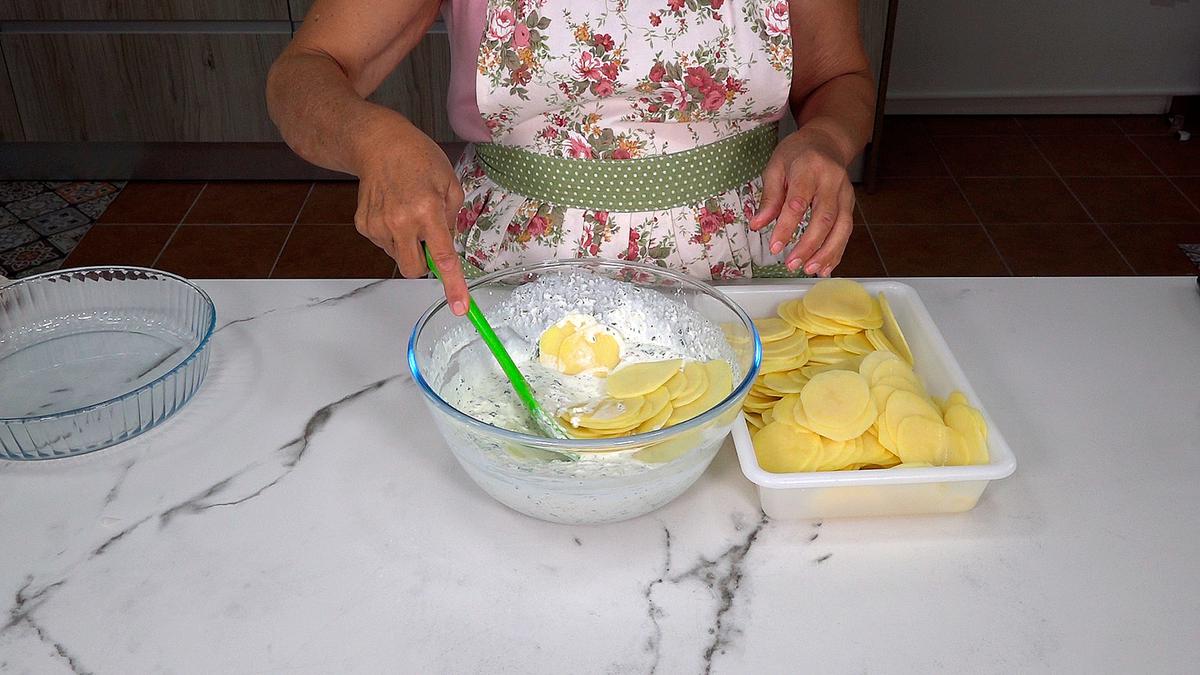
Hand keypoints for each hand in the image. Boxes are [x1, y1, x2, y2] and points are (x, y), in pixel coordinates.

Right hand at [354, 120, 469, 314]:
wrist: (377, 144)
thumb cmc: (417, 158)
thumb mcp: (449, 183)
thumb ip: (452, 220)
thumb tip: (448, 247)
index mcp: (427, 211)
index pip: (442, 257)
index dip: (453, 285)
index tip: (460, 308)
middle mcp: (400, 222)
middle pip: (414, 270)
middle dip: (424, 263)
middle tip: (428, 237)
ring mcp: (378, 226)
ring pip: (399, 257)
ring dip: (408, 245)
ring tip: (408, 212)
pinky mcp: (364, 226)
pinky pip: (385, 245)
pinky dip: (393, 236)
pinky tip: (393, 210)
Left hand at [749, 128, 855, 276]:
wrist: (827, 142)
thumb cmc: (798, 153)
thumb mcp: (775, 167)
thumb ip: (769, 197)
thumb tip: (758, 224)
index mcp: (809, 168)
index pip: (798, 202)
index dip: (786, 227)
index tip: (775, 246)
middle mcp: (832, 181)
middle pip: (824, 218)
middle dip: (809, 245)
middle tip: (792, 263)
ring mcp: (845, 193)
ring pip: (841, 227)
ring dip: (826, 252)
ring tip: (810, 269)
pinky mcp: (850, 204)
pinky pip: (847, 230)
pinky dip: (837, 251)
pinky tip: (826, 266)